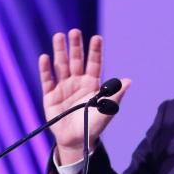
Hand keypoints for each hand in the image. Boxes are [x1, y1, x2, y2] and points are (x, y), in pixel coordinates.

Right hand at [39, 29, 129, 164]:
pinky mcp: (50, 95)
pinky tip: (45, 57)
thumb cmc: (93, 126)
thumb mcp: (106, 111)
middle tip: (75, 31)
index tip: (97, 38)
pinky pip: (47, 80)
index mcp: (92, 84)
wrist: (76, 141)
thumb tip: (128, 81)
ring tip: (58, 36)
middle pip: (76, 60)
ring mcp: (63, 87)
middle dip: (76, 46)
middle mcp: (77, 81)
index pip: (94, 64)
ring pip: (61, 65)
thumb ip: (115, 96)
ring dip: (60, 51)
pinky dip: (45, 69)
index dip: (95, 51)